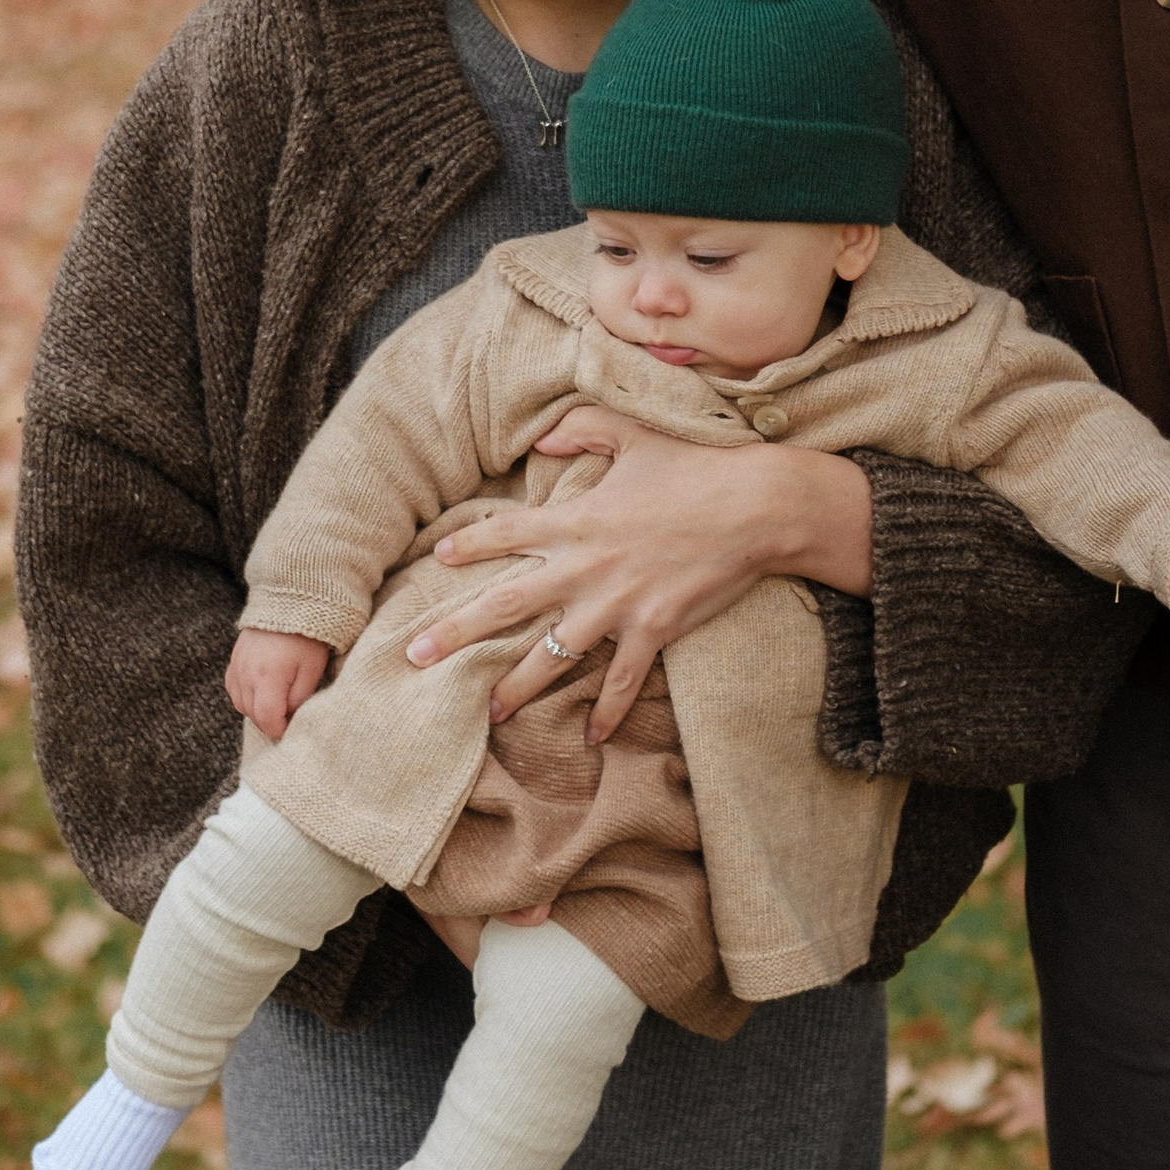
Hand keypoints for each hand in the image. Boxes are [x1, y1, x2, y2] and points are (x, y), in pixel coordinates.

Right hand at [226, 627, 330, 742]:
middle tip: (288, 717)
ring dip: (257, 710)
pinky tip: (261, 692)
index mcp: (268, 677)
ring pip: (240, 704)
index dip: (279, 730)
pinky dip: (245, 697)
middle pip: (252, 715)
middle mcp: (247, 674)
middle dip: (270, 721)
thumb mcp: (312, 670)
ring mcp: (237, 667)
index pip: (266, 719)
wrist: (288, 604)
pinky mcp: (234, 661)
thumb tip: (289, 717)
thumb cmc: (306, 638)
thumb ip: (299, 698)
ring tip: (276, 704)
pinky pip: (233, 690)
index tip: (292, 728)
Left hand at [404, 407, 874, 742]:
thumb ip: (583, 430)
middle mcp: (586, 567)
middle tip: (414, 657)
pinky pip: (620, 681)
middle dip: (455, 633)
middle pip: (505, 605)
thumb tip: (541, 434)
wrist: (755, 507)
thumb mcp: (636, 435)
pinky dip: (606, 712)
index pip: (507, 534)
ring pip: (552, 657)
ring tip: (486, 713)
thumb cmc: (698, 466)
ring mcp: (617, 605)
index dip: (470, 546)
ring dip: (516, 688)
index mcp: (577, 519)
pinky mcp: (654, 630)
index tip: (438, 559)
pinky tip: (590, 740)